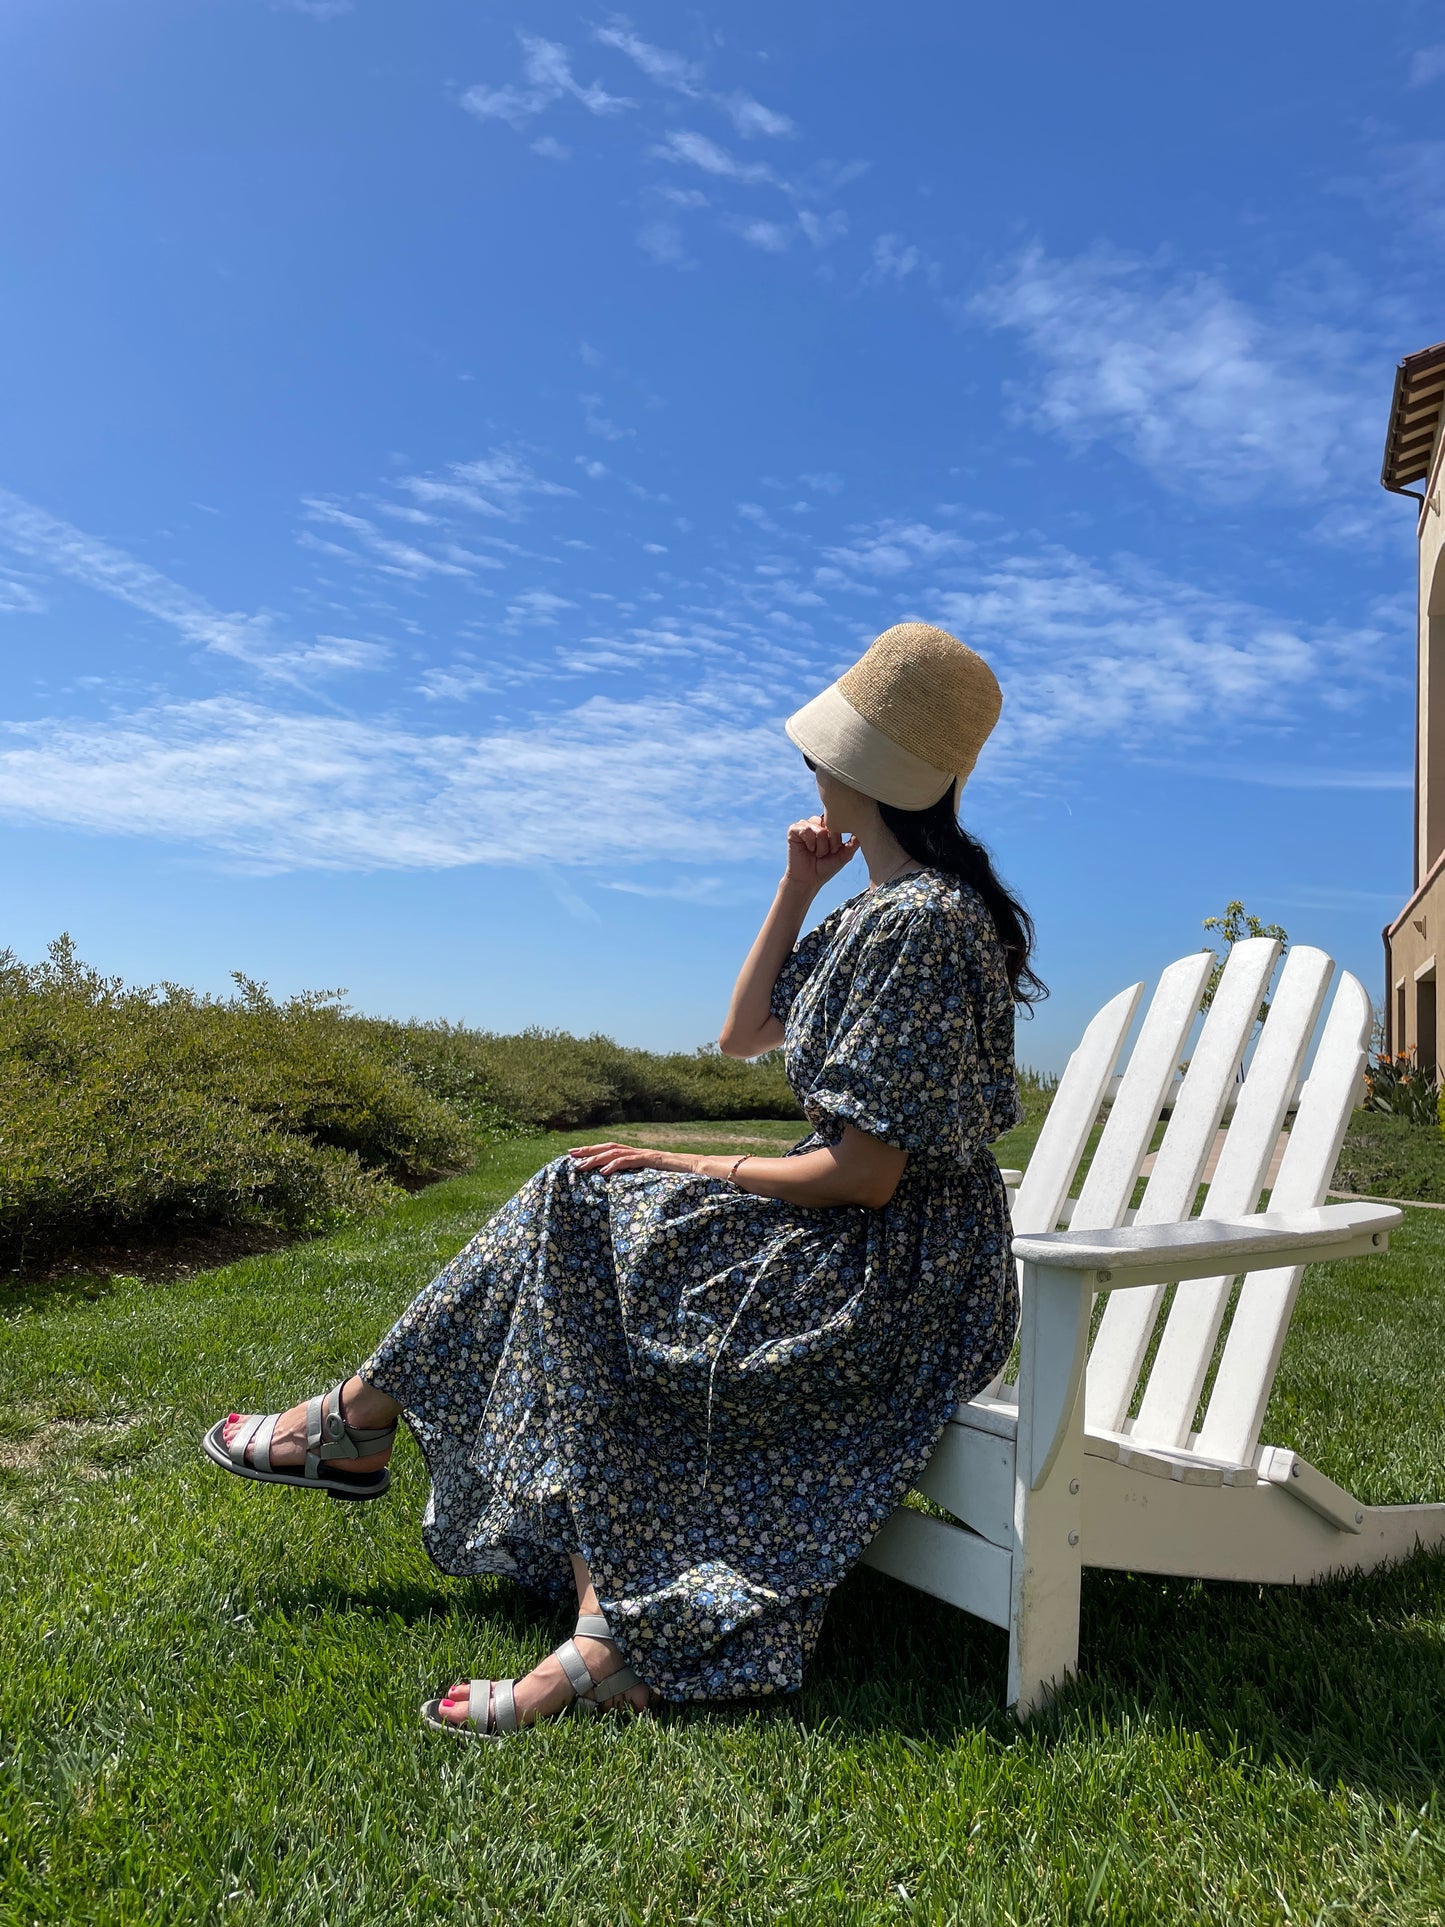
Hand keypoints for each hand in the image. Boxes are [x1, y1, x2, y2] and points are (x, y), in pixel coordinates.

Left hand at [569, 1143, 699, 1176]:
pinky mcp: (653, 1160)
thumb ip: (643, 1181)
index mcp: (639, 1156)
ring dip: (596, 1158)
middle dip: (588, 1150)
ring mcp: (646, 1154)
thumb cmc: (682, 1177)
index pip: (612, 1150)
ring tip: (581, 1164)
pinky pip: (631, 1161)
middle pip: (609, 1147)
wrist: (702, 1171)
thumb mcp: (657, 1180)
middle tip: (570, 1154)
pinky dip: (615, 1165)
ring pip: (616, 1152)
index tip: (577, 1156)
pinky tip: (604, 1172)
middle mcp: (640, 1152)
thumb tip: (628, 1191)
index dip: (594, 1151)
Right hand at [785, 815, 857, 893]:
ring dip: (821, 846)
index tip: (834, 851)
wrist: (809, 880)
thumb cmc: (826, 867)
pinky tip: (808, 850)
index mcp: (829, 826)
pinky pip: (806, 830)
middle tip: (824, 854)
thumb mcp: (844, 855)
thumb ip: (854, 843)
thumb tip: (864, 831)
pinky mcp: (794, 830)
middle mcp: (817, 822)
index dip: (838, 840)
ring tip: (816, 853)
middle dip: (830, 844)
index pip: (839, 824)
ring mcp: (805, 825)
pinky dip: (810, 843)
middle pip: (830, 826)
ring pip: (820, 830)